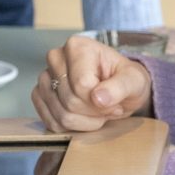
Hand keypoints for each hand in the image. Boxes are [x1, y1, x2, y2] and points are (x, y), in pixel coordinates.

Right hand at [29, 36, 152, 133]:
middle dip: (94, 113)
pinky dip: (72, 127)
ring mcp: (44, 78)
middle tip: (108, 107)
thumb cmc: (125, 80)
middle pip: (71, 102)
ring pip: (61, 115)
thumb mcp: (134, 80)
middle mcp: (55, 58)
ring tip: (97, 111)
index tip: (115, 100)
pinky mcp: (40, 96)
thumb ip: (120, 87)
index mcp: (77, 47)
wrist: (117, 88)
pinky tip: (83, 116)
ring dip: (85, 122)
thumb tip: (98, 98)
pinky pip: (51, 123)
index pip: (82, 85)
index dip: (101, 102)